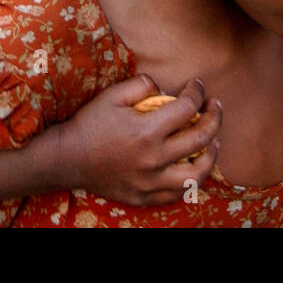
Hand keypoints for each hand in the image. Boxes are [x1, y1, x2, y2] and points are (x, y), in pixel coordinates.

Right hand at [48, 75, 221, 207]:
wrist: (66, 159)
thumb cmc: (89, 124)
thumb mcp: (112, 94)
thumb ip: (142, 85)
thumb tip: (165, 89)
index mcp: (147, 131)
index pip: (187, 108)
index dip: (197, 92)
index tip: (198, 85)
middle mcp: (154, 159)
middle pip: (201, 139)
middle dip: (214, 117)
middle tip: (215, 105)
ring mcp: (150, 182)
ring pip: (197, 174)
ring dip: (211, 154)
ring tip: (214, 141)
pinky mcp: (144, 197)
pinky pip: (177, 194)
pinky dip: (190, 181)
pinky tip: (193, 167)